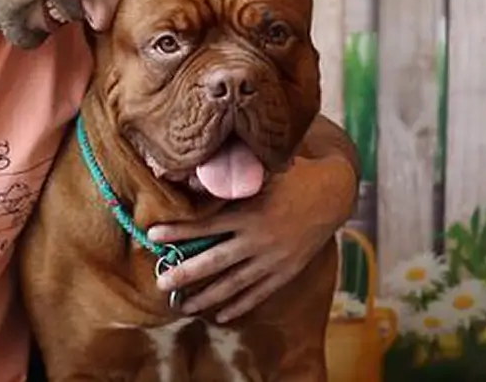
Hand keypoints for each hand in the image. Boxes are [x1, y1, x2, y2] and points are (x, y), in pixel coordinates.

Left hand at [147, 156, 356, 322]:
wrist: (332, 194)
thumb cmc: (293, 175)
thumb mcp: (264, 169)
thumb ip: (235, 174)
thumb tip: (201, 172)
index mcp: (249, 212)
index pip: (205, 226)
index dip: (178, 231)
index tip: (153, 235)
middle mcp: (258, 239)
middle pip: (215, 261)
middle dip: (186, 274)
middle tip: (160, 283)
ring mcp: (272, 259)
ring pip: (234, 284)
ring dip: (207, 297)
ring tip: (182, 307)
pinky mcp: (285, 272)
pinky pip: (258, 294)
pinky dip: (239, 306)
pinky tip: (221, 315)